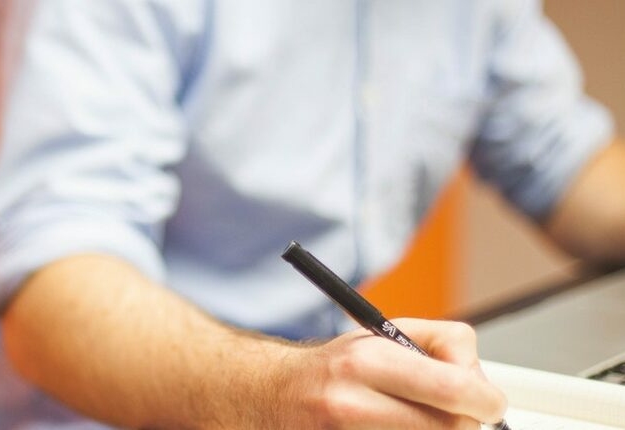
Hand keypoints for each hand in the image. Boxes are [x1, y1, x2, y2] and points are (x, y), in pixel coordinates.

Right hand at [282, 318, 506, 428]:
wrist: (276, 395)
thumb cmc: (334, 367)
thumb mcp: (382, 334)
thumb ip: (439, 344)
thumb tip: (478, 379)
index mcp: (367, 363)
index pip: (452, 388)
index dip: (485, 399)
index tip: (490, 402)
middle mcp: (353, 405)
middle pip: (450, 428)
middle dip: (464, 421)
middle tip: (457, 411)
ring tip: (418, 418)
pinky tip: (401, 429)